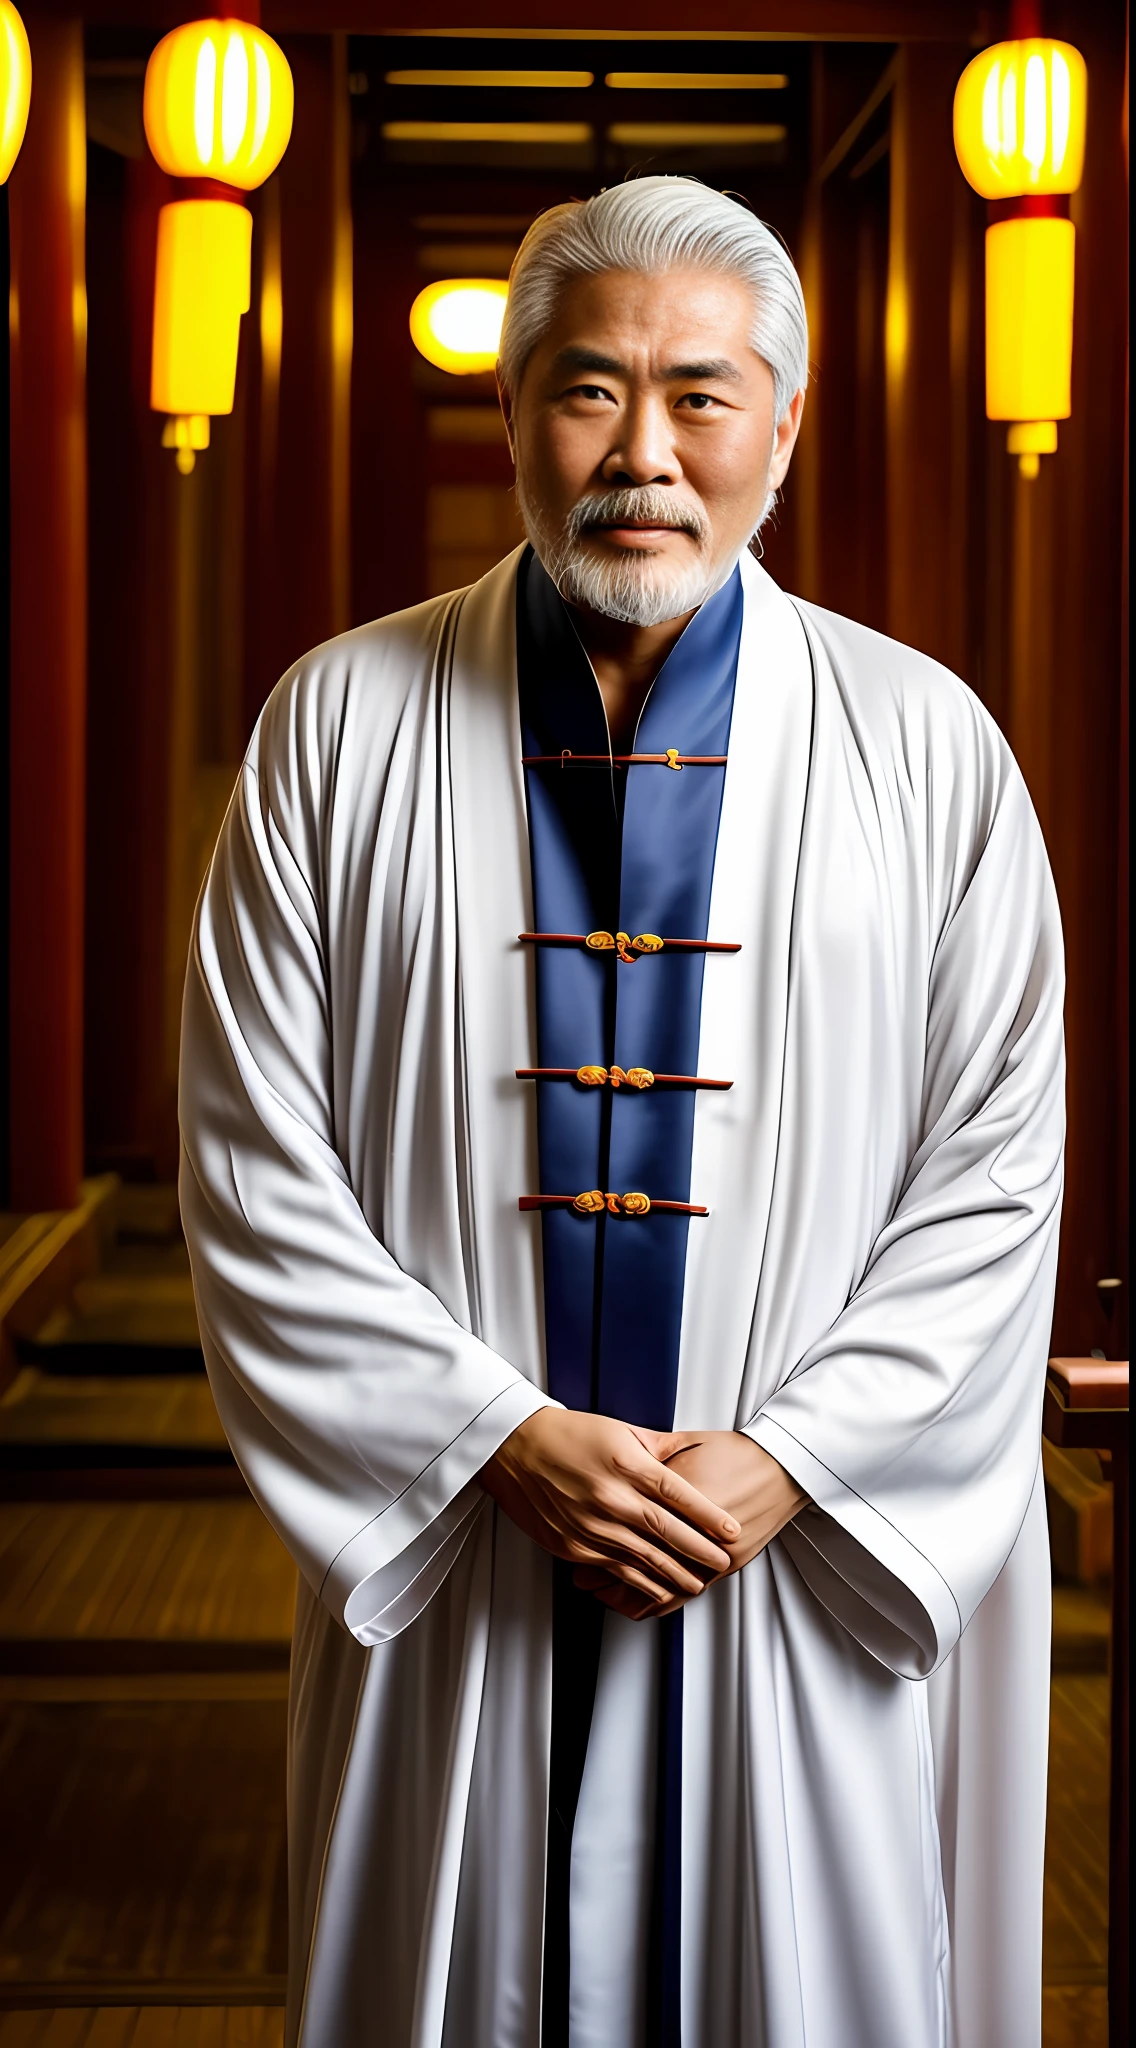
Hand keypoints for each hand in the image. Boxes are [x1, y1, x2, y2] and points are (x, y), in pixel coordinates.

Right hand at [478, 1409, 739, 1610]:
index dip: (708, 1515)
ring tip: (698, 1582)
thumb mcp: (619, 1429)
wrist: (516, 1450)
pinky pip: (615, 1569)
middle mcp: (610, 1496)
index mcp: (625, 1463)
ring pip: (643, 1556)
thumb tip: (690, 1454)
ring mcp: (591, 1524)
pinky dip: (640, 1582)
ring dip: (674, 1573)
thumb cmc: (568, 1435)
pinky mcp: (575, 1546)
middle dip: (699, 1549)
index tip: (731, 1529)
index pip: (677, 1493)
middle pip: (665, 1529)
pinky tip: (659, 1589)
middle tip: (723, 1562)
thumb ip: (658, 1447)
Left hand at [573, 1431, 807, 1619]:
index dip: (594, 1531)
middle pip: (634, 1555)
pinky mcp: (724, 1567)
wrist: (781, 1467)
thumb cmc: (734, 1451)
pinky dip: (655, 1602)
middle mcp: (688, 1526)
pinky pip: (683, 1594)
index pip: (623, 1518)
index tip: (573, 1534)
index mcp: (673, 1491)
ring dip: (623, 1590)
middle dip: (601, 1565)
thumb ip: (648, 1451)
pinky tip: (636, 1604)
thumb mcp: (684, 1442)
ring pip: (656, 1583)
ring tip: (598, 1590)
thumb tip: (615, 1454)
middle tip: (577, 1569)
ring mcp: (707, 1551)